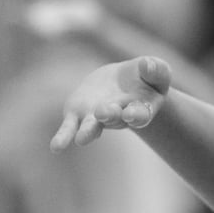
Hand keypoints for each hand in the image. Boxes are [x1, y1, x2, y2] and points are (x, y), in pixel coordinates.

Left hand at [50, 55, 171, 150]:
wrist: (121, 83)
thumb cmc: (144, 78)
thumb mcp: (156, 71)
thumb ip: (156, 70)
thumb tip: (146, 64)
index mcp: (142, 109)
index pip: (141, 113)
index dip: (136, 114)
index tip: (131, 114)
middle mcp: (119, 117)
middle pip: (115, 118)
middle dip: (110, 116)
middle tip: (103, 112)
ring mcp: (97, 118)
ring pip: (92, 126)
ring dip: (88, 131)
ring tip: (81, 139)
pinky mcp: (79, 115)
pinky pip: (70, 127)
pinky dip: (63, 137)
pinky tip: (56, 148)